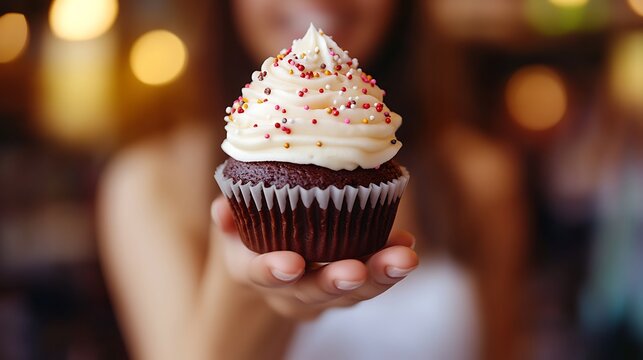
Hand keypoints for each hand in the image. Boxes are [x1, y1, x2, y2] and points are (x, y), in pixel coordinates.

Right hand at [211, 195, 418, 319]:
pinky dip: (390, 265)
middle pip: (316, 292)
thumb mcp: (232, 224)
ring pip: (352, 293)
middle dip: (338, 281)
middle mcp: (291, 290)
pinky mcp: (349, 286)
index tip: (291, 264)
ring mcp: (323, 292)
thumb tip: (222, 207)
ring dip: (379, 276)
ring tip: (404, 256)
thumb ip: (227, 216)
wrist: (269, 265)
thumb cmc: (250, 234)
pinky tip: (407, 243)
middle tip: (357, 269)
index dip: (274, 271)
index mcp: (255, 272)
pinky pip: (371, 280)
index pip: (262, 275)